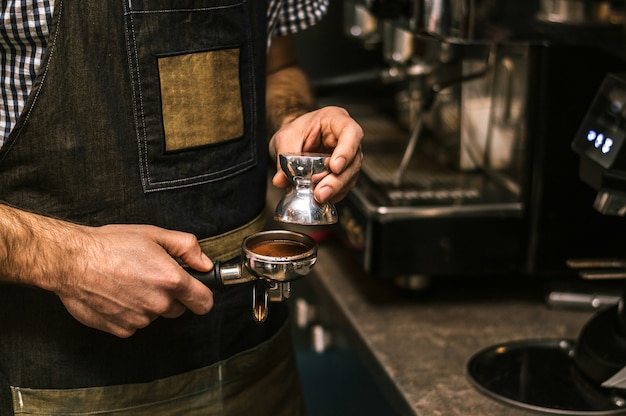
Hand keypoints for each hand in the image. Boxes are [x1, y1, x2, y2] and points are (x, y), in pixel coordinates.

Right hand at [50, 223, 213, 337]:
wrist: (72, 261)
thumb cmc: (111, 245)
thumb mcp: (154, 234)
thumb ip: (187, 247)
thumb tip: (204, 263)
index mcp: (171, 280)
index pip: (204, 302)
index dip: (202, 296)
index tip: (197, 292)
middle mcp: (158, 303)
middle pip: (178, 309)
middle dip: (170, 296)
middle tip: (150, 277)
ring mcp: (139, 319)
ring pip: (154, 315)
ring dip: (147, 304)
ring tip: (127, 282)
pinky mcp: (120, 329)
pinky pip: (133, 324)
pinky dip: (128, 313)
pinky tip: (116, 295)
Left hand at [269, 106, 363, 202]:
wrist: (296, 139)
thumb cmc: (297, 131)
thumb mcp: (286, 137)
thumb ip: (285, 156)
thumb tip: (281, 180)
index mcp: (336, 120)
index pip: (351, 133)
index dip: (346, 151)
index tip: (334, 167)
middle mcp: (347, 139)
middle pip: (353, 160)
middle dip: (337, 180)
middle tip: (321, 192)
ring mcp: (348, 158)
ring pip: (350, 176)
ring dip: (334, 190)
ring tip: (318, 196)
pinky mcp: (343, 174)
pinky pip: (343, 187)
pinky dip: (332, 194)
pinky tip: (320, 198)